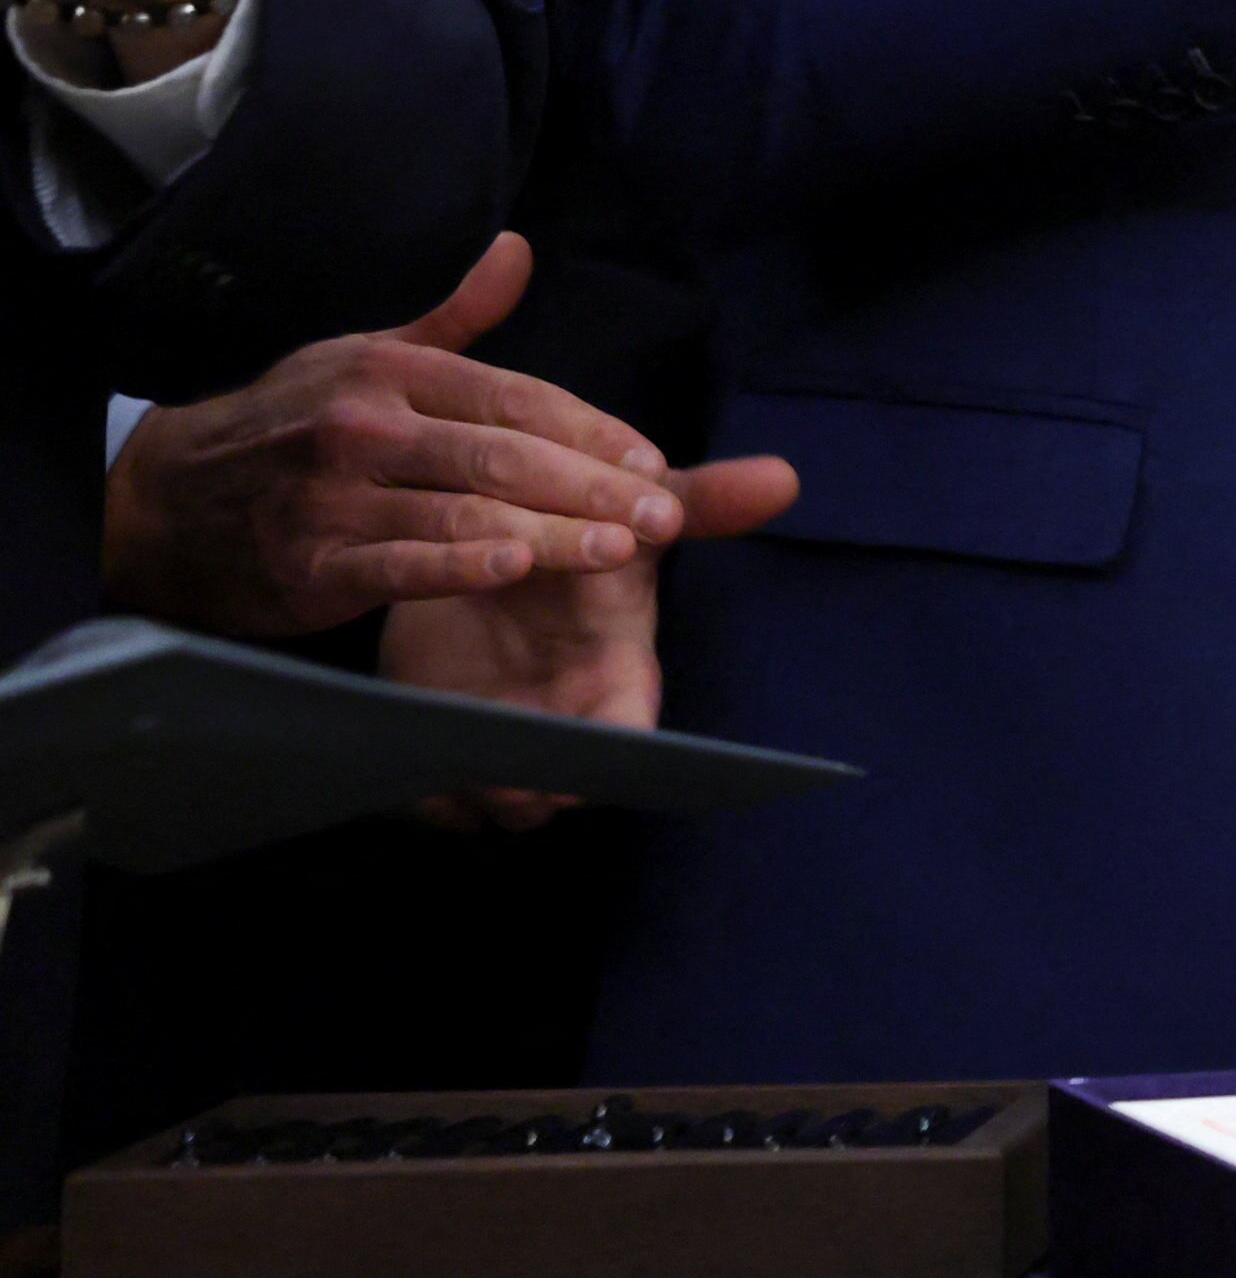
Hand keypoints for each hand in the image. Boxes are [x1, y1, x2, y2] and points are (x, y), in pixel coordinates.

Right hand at [103, 236, 699, 637]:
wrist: (166, 499)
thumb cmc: (289, 423)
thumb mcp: (367, 355)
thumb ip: (456, 316)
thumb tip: (517, 249)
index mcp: (392, 370)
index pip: (517, 398)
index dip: (591, 430)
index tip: (655, 460)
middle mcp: (366, 424)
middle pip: (503, 455)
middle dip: (594, 487)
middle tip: (666, 515)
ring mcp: (335, 494)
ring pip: (463, 511)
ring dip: (549, 532)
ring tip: (621, 548)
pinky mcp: (311, 560)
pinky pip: (399, 564)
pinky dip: (458, 567)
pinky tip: (514, 569)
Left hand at [381, 440, 792, 829]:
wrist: (487, 556)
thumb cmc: (579, 546)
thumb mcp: (632, 519)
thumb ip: (699, 504)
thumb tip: (784, 475)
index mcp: (619, 678)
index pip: (631, 736)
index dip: (615, 752)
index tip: (587, 761)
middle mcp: (567, 724)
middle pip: (558, 788)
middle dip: (534, 787)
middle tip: (505, 774)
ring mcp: (504, 743)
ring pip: (492, 801)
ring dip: (473, 790)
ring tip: (451, 766)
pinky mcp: (440, 750)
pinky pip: (432, 800)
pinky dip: (424, 794)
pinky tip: (410, 767)